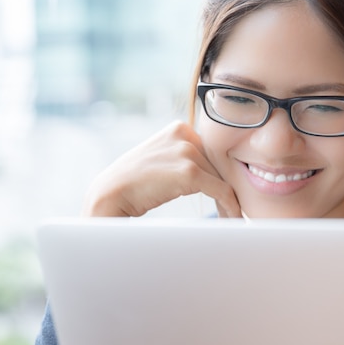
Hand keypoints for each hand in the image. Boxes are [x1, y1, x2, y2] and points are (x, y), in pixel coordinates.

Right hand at [81, 120, 241, 217]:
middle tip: (231, 207)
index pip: (210, 152)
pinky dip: (230, 205)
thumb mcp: (161, 158)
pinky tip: (232, 216)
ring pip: (221, 177)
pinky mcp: (189, 172)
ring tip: (230, 215)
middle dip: (224, 186)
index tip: (225, 191)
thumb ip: (184, 156)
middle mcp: (184, 134)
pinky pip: (221, 190)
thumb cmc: (135, 181)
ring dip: (228, 198)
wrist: (111, 193)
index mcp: (179, 128)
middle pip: (217, 164)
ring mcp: (186, 152)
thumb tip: (214, 172)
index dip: (219, 173)